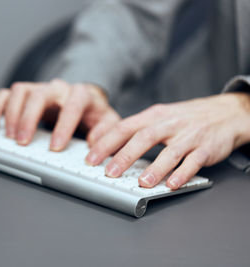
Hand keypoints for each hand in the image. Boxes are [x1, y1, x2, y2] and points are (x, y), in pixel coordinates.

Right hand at [0, 79, 119, 150]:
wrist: (84, 99)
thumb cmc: (93, 113)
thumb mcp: (108, 122)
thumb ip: (106, 131)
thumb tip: (94, 142)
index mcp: (80, 94)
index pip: (72, 105)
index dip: (63, 126)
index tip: (55, 147)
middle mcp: (58, 88)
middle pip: (39, 94)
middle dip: (29, 118)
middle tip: (23, 142)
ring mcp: (39, 88)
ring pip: (20, 91)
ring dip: (12, 114)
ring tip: (11, 137)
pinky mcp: (25, 93)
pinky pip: (6, 94)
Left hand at [85, 93, 249, 188]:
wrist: (226, 113)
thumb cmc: (186, 118)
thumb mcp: (159, 116)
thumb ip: (136, 129)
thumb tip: (107, 144)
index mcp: (154, 116)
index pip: (125, 127)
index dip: (106, 142)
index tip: (91, 157)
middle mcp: (170, 124)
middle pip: (143, 138)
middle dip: (124, 156)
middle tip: (109, 172)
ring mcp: (189, 136)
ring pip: (170, 151)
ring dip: (155, 168)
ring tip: (141, 183)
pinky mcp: (207, 148)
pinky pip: (194, 162)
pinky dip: (183, 174)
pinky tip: (172, 184)